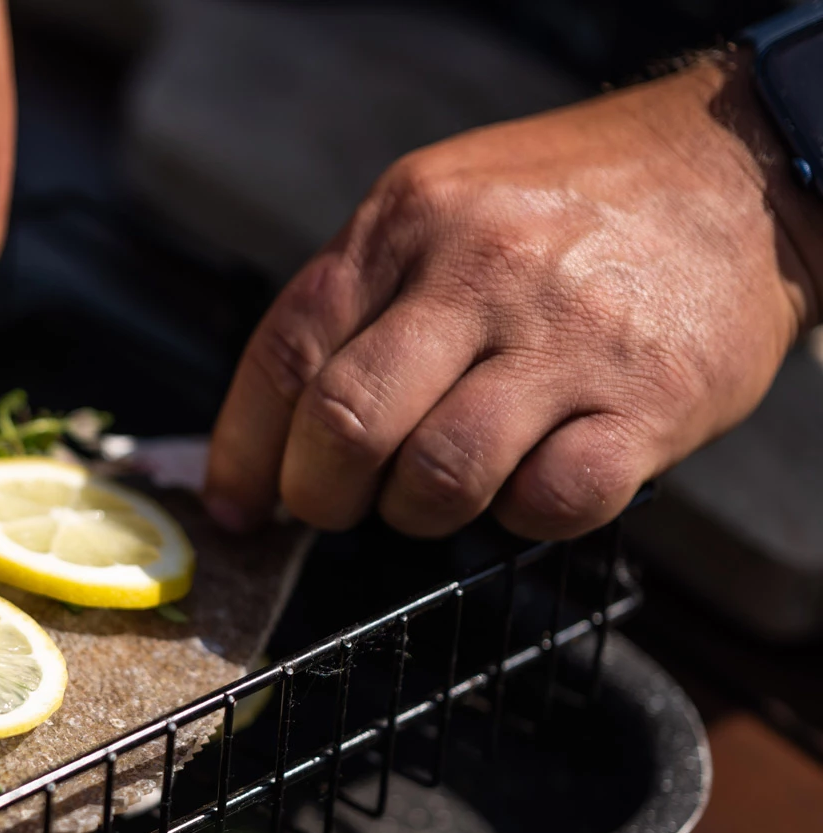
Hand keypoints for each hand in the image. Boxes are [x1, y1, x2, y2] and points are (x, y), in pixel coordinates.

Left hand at [205, 54, 822, 540]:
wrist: (740, 170)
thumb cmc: (572, 207)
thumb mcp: (443, 208)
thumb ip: (359, 303)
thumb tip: (272, 433)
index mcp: (407, 223)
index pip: (286, 354)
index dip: (244, 452)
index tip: (237, 505)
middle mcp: (480, 271)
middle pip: (347, 424)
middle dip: (320, 496)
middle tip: (336, 506)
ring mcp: (567, 338)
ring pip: (437, 477)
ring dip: (417, 511)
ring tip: (438, 488)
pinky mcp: (648, 402)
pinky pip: (547, 504)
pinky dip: (521, 517)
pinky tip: (531, 478)